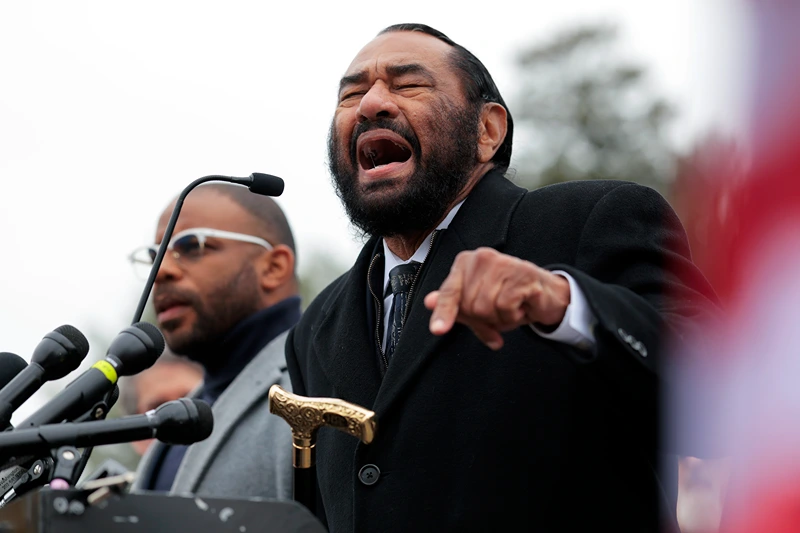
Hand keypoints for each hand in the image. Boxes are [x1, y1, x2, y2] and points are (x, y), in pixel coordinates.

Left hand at [423, 248, 570, 349]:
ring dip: (500, 318)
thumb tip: (429, 302)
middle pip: (469, 306)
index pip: (450, 291)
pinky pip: (505, 308)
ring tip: (512, 306)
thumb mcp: (479, 308)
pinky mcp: (522, 273)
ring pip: (485, 308)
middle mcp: (482, 258)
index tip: (438, 330)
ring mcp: (503, 263)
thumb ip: (455, 306)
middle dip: (484, 319)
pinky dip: (514, 315)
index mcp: (466, 262)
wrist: (547, 297)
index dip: (444, 312)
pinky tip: (522, 305)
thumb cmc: (510, 299)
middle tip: (500, 311)